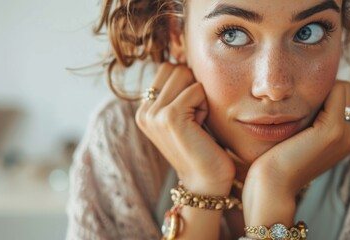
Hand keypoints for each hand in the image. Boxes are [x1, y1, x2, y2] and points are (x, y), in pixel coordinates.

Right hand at [135, 63, 234, 193]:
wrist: (205, 180)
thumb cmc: (202, 145)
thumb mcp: (184, 114)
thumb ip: (177, 90)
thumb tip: (183, 57)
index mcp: (144, 108)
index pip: (167, 68)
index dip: (187, 84)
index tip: (190, 112)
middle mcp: (143, 110)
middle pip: (175, 68)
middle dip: (192, 88)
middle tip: (196, 117)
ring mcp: (153, 113)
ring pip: (185, 75)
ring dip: (199, 96)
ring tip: (198, 121)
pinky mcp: (169, 117)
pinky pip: (196, 90)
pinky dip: (205, 106)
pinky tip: (201, 127)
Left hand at [242, 80, 349, 225]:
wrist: (271, 187)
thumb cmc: (273, 164)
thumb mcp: (293, 139)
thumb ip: (303, 122)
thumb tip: (299, 99)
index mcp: (340, 140)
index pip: (340, 98)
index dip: (319, 92)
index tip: (294, 98)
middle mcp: (347, 137)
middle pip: (342, 91)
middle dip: (319, 88)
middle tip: (293, 98)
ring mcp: (343, 134)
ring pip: (339, 87)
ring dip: (316, 88)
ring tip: (292, 102)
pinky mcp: (332, 131)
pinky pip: (336, 90)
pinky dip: (316, 89)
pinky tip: (293, 101)